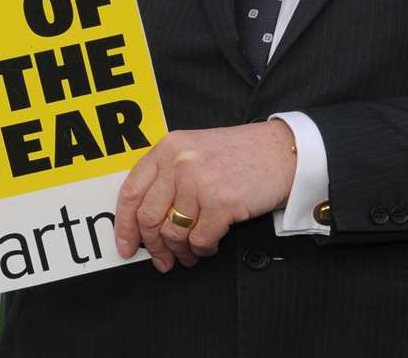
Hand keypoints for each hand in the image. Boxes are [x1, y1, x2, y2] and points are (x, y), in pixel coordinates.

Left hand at [114, 120, 296, 271]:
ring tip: (191, 253)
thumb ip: (168, 176)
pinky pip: (200, 240)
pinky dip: (204, 249)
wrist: (282, 151)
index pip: (131, 192)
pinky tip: (211, 244)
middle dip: (154, 247)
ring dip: (181, 251)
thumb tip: (146, 221)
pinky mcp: (221, 202)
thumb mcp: (195, 150)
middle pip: (148, 218)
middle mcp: (178, 163)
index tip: (127, 246)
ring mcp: (199, 182)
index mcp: (167, 148)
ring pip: (174, 233)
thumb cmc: (241, 154)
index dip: (124, 225)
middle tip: (162, 260)